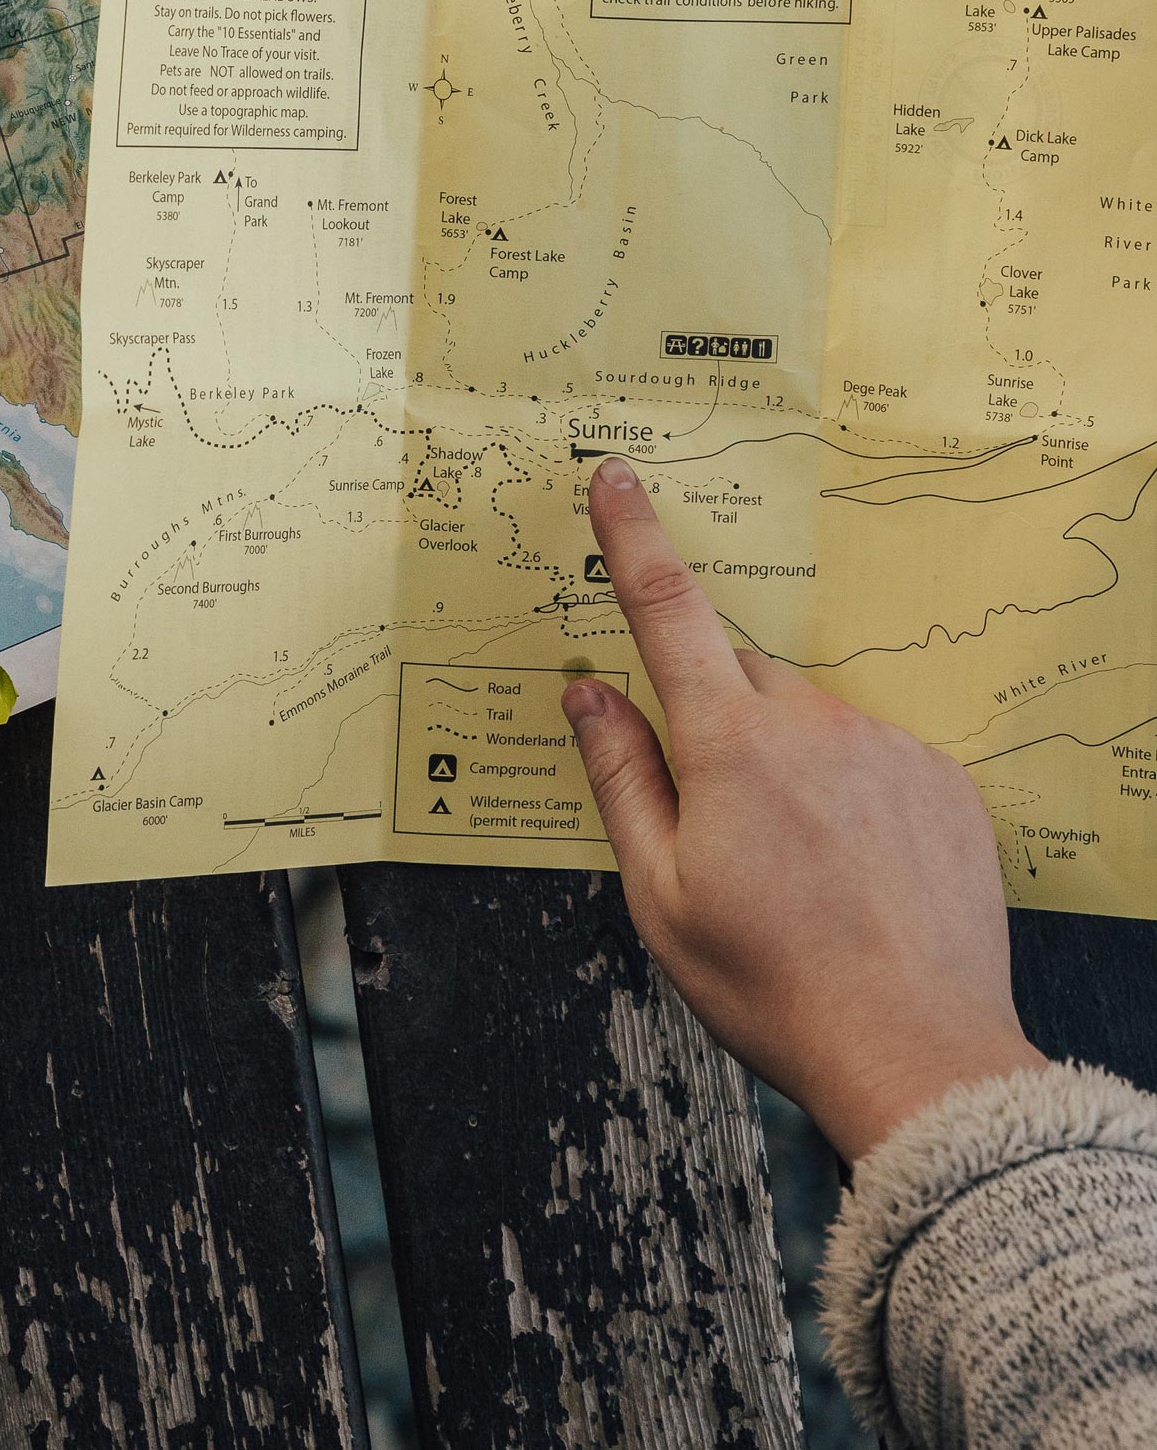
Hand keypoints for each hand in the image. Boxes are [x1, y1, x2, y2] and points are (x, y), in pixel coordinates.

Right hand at [561, 457, 1043, 1162]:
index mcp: (728, 745)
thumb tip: (586, 692)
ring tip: (800, 870)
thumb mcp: (661, 893)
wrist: (914, 1052)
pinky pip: (874, 755)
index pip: (666, 608)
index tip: (615, 477)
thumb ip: (622, 777)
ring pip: (810, 721)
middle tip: (719, 818)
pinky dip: (852, 792)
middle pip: (740, 674)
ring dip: (790, 763)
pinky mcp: (941, 780)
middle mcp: (811, 723)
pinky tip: (855, 871)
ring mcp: (886, 746)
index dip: (634, 537)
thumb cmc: (772, 984)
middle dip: (717, 717)